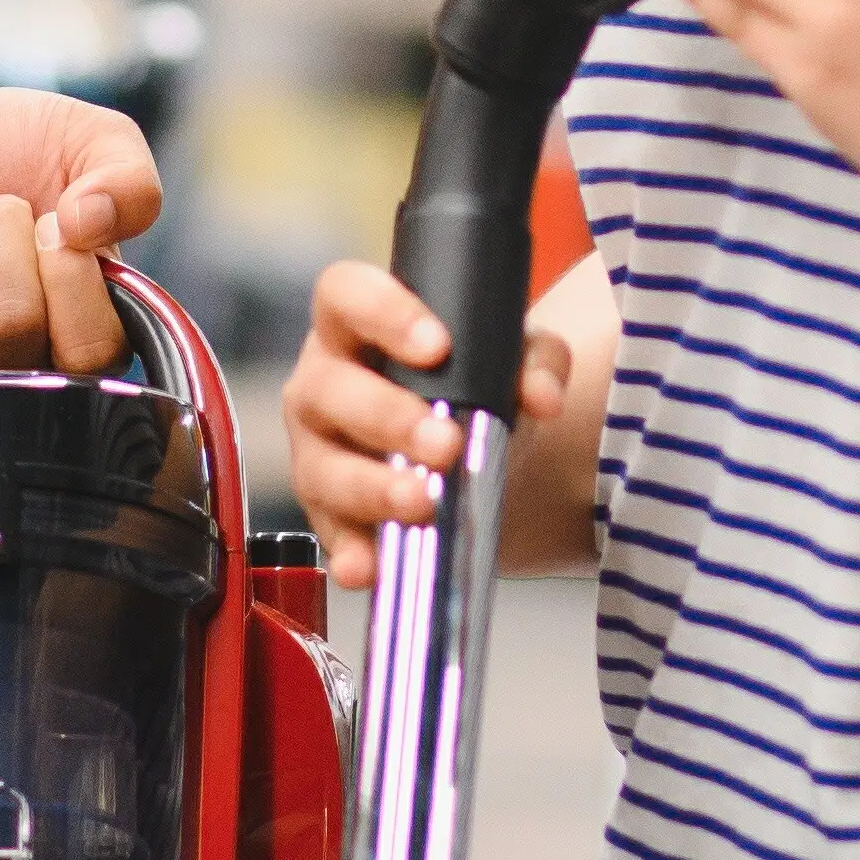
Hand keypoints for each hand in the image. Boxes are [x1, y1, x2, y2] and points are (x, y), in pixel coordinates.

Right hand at [277, 256, 582, 590]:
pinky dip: (351, 551)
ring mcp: (315, 450)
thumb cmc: (466, 384)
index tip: (436, 346)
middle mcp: (322, 382)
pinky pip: (327, 533)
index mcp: (354, 325)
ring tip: (422, 502)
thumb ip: (532, 361)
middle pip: (331, 389)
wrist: (463, 453)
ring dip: (373, 487)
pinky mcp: (324, 512)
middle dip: (389, 418)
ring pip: (323, 466)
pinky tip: (371, 565)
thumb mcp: (507, 357)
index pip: (345, 294)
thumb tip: (543, 397)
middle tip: (446, 443)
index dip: (382, 314)